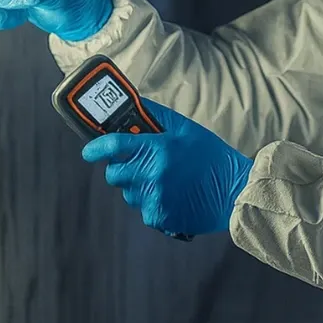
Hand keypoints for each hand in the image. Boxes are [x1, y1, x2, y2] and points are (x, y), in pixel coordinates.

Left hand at [81, 100, 253, 236]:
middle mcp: (151, 175)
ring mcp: (154, 199)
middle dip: (120, 167)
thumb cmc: (212, 156)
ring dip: (137, 186)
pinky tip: (171, 195)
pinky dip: (152, 202)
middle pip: (114, 174)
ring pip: (128, 193)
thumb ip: (156, 117)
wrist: (234, 190)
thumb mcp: (186, 129)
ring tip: (161, 180)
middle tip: (137, 162)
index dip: (95, 148)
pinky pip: (143, 208)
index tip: (88, 151)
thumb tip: (133, 105)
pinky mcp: (159, 217)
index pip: (113, 146)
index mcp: (156, 149)